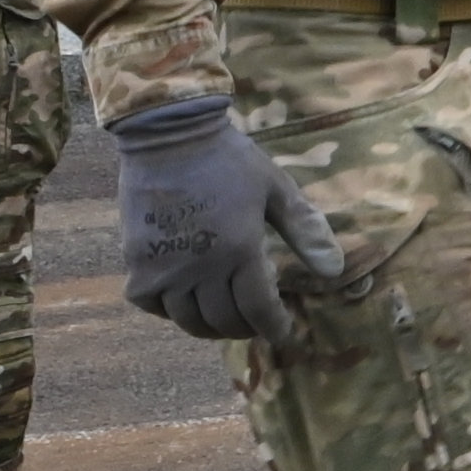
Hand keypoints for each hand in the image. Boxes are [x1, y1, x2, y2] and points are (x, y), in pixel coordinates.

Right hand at [115, 96, 338, 343]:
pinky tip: (185, 300)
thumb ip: (305, 230)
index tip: (284, 335)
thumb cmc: (230, 160)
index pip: (258, 309)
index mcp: (239, 249)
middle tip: (256, 322)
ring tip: (225, 318)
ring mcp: (163, 266)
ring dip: (209, 326)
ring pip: (186, 319)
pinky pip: (150, 303)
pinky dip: (168, 310)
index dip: (274, 328)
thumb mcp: (276, 190)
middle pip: (223, 320)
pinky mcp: (136, 261)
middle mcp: (199, 266)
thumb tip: (335, 271)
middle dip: (245, 328)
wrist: (170, 136)